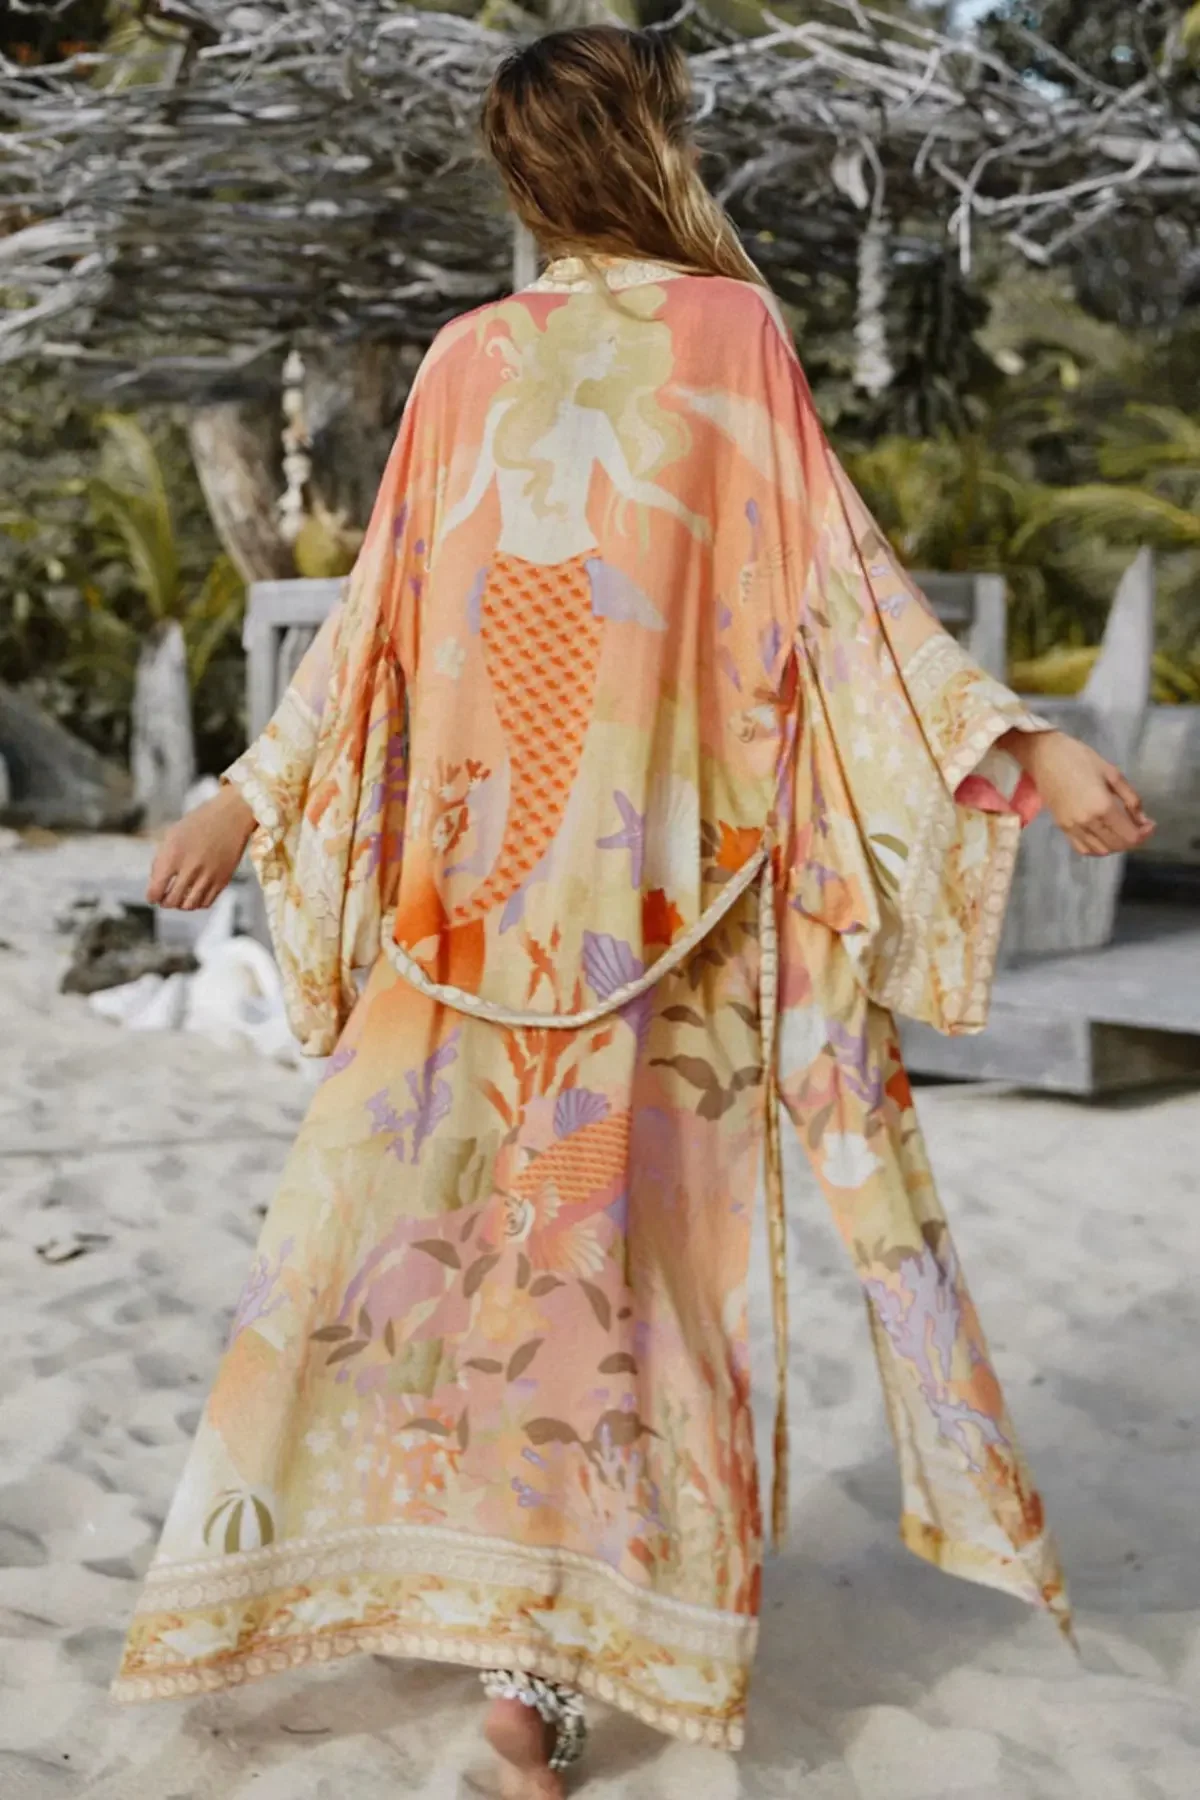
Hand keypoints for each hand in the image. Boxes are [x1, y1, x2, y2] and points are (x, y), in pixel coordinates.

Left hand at [147, 784, 255, 909]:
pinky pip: (206, 902)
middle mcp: (190, 868)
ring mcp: (208, 876)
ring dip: (181, 905)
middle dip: (165, 902)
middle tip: (164, 899)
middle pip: (171, 901)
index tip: (153, 896)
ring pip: (189, 905)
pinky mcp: (222, 880)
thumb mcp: (172, 835)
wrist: (231, 817)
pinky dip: (197, 903)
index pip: (156, 890)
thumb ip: (161, 859)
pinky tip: (194, 895)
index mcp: (173, 855)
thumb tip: (155, 881)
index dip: (152, 896)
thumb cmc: (199, 823)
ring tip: (179, 899)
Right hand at [1005, 729, 1154, 857]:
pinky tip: (1103, 837)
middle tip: (1139, 826)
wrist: (1045, 756)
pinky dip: (1097, 848)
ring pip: (1101, 850)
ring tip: (1121, 830)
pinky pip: (1083, 848)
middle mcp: (1088, 822)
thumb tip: (1142, 819)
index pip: (1130, 835)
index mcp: (1103, 807)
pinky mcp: (1062, 827)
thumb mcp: (1113, 773)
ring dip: (1116, 845)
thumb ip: (1131, 799)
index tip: (1150, 824)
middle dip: (1133, 839)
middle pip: (1118, 845)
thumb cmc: (1080, 758)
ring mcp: (1073, 827)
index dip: (1144, 834)